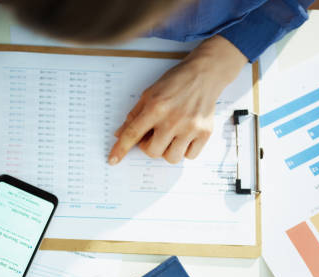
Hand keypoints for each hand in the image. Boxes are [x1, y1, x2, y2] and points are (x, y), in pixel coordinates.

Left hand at [109, 36, 247, 164]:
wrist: (204, 74)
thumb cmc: (175, 82)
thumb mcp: (149, 94)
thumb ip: (134, 115)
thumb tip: (119, 135)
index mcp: (155, 107)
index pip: (132, 134)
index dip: (121, 149)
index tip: (113, 160)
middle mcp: (173, 119)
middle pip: (152, 152)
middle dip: (149, 147)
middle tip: (154, 134)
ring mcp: (190, 127)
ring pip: (171, 158)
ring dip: (167, 151)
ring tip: (171, 136)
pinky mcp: (205, 132)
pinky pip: (190, 156)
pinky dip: (185, 150)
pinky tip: (185, 136)